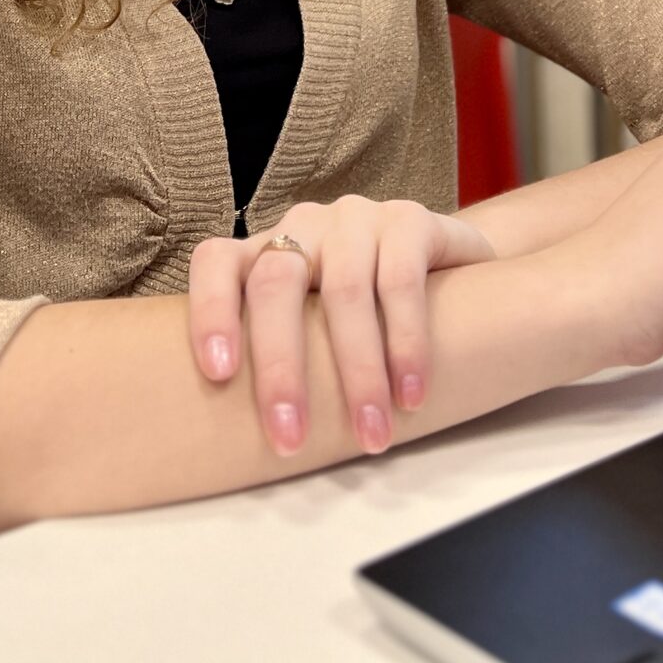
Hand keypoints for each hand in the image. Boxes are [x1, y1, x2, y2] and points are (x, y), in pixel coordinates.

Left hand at [189, 196, 494, 457]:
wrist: (452, 266)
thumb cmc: (366, 309)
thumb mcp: (314, 321)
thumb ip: (284, 353)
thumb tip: (240, 444)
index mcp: (267, 249)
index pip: (217, 262)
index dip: (209, 311)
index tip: (219, 374)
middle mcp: (305, 226)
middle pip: (275, 284)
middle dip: (280, 367)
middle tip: (290, 439)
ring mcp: (356, 218)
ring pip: (344, 291)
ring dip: (358, 373)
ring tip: (370, 436)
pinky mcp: (410, 220)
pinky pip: (402, 283)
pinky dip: (406, 345)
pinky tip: (411, 396)